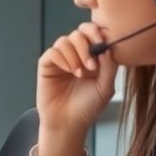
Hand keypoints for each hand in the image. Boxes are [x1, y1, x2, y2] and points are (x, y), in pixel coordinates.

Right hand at [36, 22, 117, 155]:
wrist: (69, 123)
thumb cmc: (88, 107)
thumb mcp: (106, 88)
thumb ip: (109, 67)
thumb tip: (107, 47)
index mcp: (92, 57)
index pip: (93, 34)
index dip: (97, 33)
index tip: (103, 43)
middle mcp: (76, 54)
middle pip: (79, 33)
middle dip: (86, 45)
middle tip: (92, 65)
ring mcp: (61, 59)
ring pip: (64, 41)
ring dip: (74, 55)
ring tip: (79, 74)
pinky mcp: (46, 65)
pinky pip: (52, 52)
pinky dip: (62, 58)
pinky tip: (69, 71)